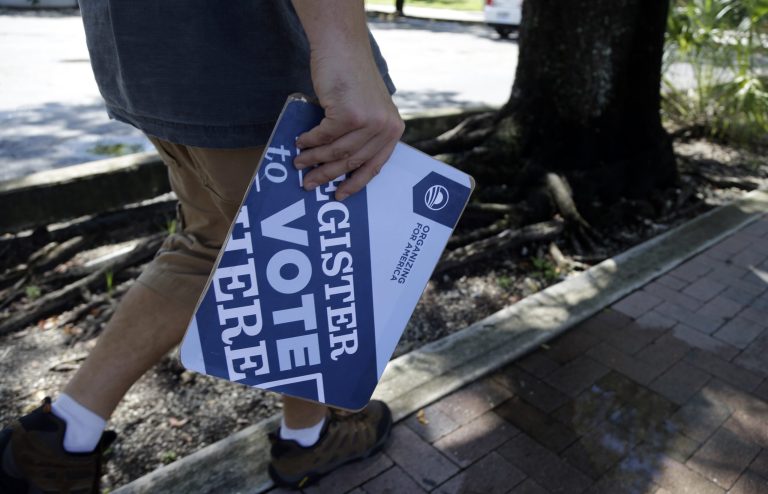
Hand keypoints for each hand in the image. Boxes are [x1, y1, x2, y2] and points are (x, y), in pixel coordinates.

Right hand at [290, 3, 403, 200]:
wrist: (342, 48)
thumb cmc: (352, 77)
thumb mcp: (368, 108)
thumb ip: (363, 134)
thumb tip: (338, 163)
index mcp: (393, 130)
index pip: (374, 165)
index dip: (355, 183)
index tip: (340, 195)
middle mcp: (385, 128)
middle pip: (352, 161)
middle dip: (327, 175)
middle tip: (308, 184)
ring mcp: (369, 122)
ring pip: (336, 151)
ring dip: (314, 159)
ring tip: (299, 163)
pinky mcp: (350, 115)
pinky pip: (324, 137)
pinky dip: (309, 142)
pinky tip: (300, 142)